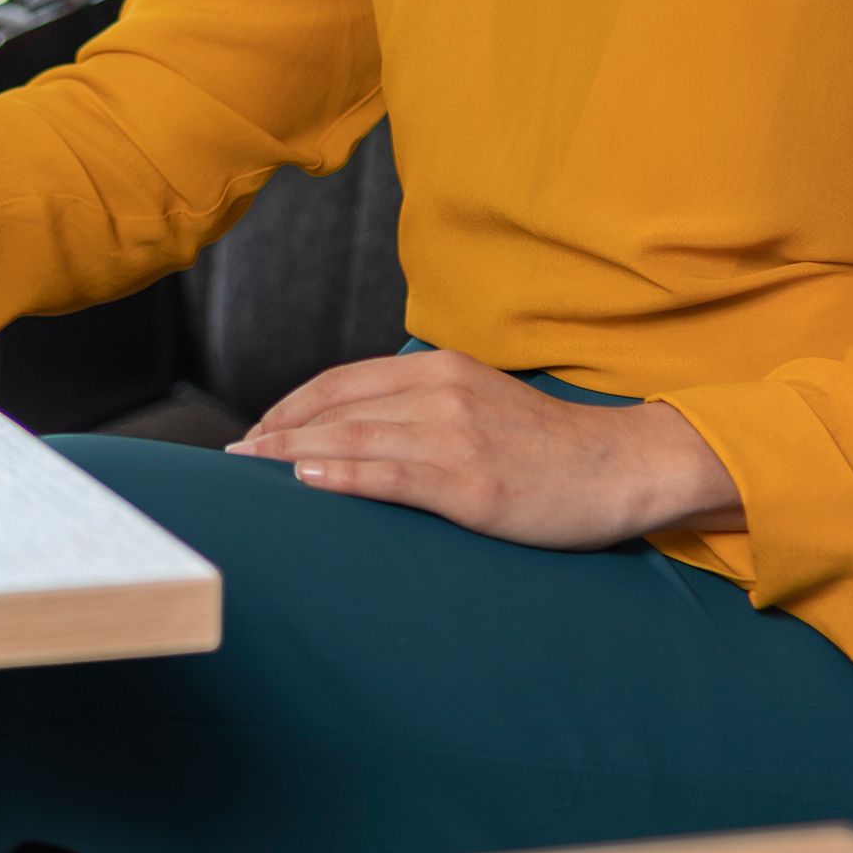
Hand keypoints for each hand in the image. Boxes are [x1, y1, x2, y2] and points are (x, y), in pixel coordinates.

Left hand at [232, 350, 744, 547]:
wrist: (619, 466)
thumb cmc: (546, 446)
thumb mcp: (478, 403)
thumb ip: (421, 405)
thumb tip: (356, 429)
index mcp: (439, 368)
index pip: (340, 381)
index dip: (289, 406)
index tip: (254, 431)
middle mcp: (439, 392)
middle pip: (336, 408)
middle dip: (276, 432)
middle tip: (233, 459)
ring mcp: (454, 436)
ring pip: (352, 439)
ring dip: (290, 455)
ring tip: (250, 472)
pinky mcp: (470, 483)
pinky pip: (390, 476)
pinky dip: (340, 476)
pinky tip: (304, 483)